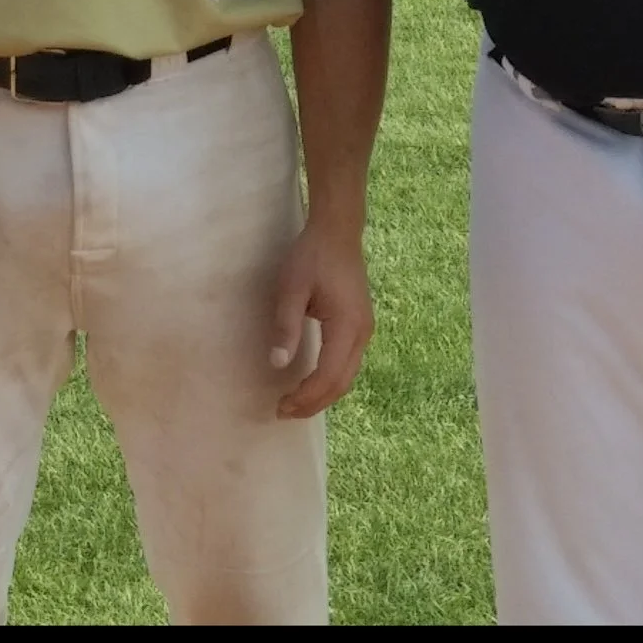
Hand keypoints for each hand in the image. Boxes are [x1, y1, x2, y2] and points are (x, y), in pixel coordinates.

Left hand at [269, 219, 374, 419]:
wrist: (337, 231)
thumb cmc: (311, 256)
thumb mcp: (291, 288)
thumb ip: (286, 326)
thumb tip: (278, 364)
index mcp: (346, 326)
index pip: (327, 376)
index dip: (305, 397)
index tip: (281, 406)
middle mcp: (362, 333)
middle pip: (342, 383)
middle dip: (314, 403)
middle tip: (284, 412)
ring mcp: (365, 329)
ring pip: (348, 375)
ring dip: (324, 394)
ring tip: (296, 402)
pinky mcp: (361, 324)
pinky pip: (349, 363)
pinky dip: (332, 380)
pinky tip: (313, 380)